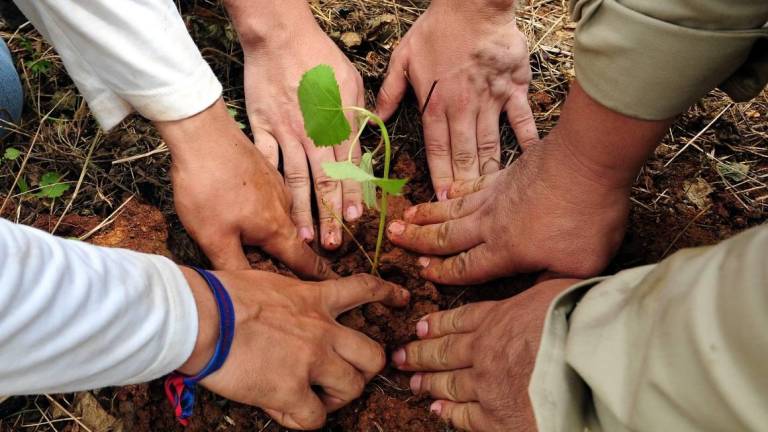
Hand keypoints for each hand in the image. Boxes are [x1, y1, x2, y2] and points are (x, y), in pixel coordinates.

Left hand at [155, 99, 334, 277]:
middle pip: (294, 239)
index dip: (318, 277)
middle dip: (296, 257)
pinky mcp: (263, 170)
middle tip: (291, 273)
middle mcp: (285, 206)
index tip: (333, 288)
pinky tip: (248, 212)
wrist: (202, 133)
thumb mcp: (214, 238)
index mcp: (277, 227)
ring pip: (283, 217)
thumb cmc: (207, 188)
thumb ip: (235, 268)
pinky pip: (271, 198)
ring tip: (264, 245)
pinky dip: (266, 211)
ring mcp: (275, 185)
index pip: (305, 261)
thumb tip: (249, 294)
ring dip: (278, 232)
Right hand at [180, 269, 410, 429]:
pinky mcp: (291, 390)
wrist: (200, 315)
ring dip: (337, 398)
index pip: (364, 289)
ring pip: (353, 388)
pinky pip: (316, 418)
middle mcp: (322, 330)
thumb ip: (290, 297)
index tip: (402, 299)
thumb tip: (285, 310)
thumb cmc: (221, 295)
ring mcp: (311, 361)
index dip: (388, 294)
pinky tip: (285, 411)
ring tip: (315, 398)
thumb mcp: (268, 282)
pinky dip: (304, 419)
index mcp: (315, 299)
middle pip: (374, 355)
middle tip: (345, 375)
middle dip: (365, 370)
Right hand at [228, 0, 364, 249]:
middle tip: (332, 244)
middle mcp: (314, 134)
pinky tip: (270, 208)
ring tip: (303, 238)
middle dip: (329, 216)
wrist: (279, 36)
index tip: (354, 220)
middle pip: (323, 182)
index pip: (348, 168)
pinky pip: (266, 162)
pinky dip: (269, 187)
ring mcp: (286, 133)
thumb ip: (359, 115)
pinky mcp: (262, 128)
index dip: (352, 196)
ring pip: (295, 179)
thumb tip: (364, 143)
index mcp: (338, 124)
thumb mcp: (352, 82)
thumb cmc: (318, 56)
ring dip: (300, 211)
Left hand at [376, 0, 536, 199]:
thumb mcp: (402, 57)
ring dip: (488, 173)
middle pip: (463, 156)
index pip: (436, 152)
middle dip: (464, 187)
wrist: (474, 4)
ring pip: (489, 145)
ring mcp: (490, 101)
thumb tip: (376, 121)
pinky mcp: (514, 90)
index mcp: (434, 105)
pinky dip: (527, 141)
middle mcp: (462, 109)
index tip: (441, 204)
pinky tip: (530, 161)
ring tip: (491, 197)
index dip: (438, 180)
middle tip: (466, 213)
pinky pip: (522, 120)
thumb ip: (389, 92)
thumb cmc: (437, 29)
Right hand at [385, 82, 672, 283]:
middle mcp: (491, 223)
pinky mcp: (506, 174)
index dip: (442, 273)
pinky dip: (454, 189)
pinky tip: (445, 190)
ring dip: (426, 214)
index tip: (422, 272)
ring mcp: (496, 196)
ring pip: (452, 209)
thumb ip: (551, 282)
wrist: (589, 160)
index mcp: (505, 250)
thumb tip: (539, 296)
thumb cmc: (588, 217)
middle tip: (391, 237)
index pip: (466, 267)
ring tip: (404, 216)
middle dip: (418, 240)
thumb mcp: (578, 265)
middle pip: (447, 235)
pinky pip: (470, 185)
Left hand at [391, 279, 575, 430]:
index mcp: (496, 317)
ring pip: (448, 382)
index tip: (419, 327)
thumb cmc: (577, 320)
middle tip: (400, 356)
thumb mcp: (553, 290)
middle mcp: (483, 350)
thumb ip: (535, 296)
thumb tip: (539, 294)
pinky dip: (449, 413)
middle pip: (444, 351)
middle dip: (419, 354)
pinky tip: (438, 410)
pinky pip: (466, 416)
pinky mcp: (497, 416)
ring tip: (413, 381)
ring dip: (428, 382)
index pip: (458, 320)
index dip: (437, 324)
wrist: (586, 358)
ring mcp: (486, 384)